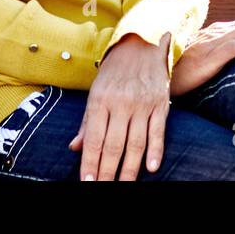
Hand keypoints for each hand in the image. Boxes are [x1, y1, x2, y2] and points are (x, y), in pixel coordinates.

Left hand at [68, 33, 170, 179]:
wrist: (141, 43)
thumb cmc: (114, 72)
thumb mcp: (96, 91)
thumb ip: (87, 122)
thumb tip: (74, 147)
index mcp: (100, 100)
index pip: (93, 139)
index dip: (90, 164)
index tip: (87, 183)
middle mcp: (120, 103)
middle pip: (113, 145)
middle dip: (107, 173)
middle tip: (103, 190)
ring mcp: (142, 104)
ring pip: (135, 143)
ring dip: (129, 169)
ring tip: (124, 186)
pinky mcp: (160, 104)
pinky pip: (158, 132)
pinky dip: (155, 151)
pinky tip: (150, 169)